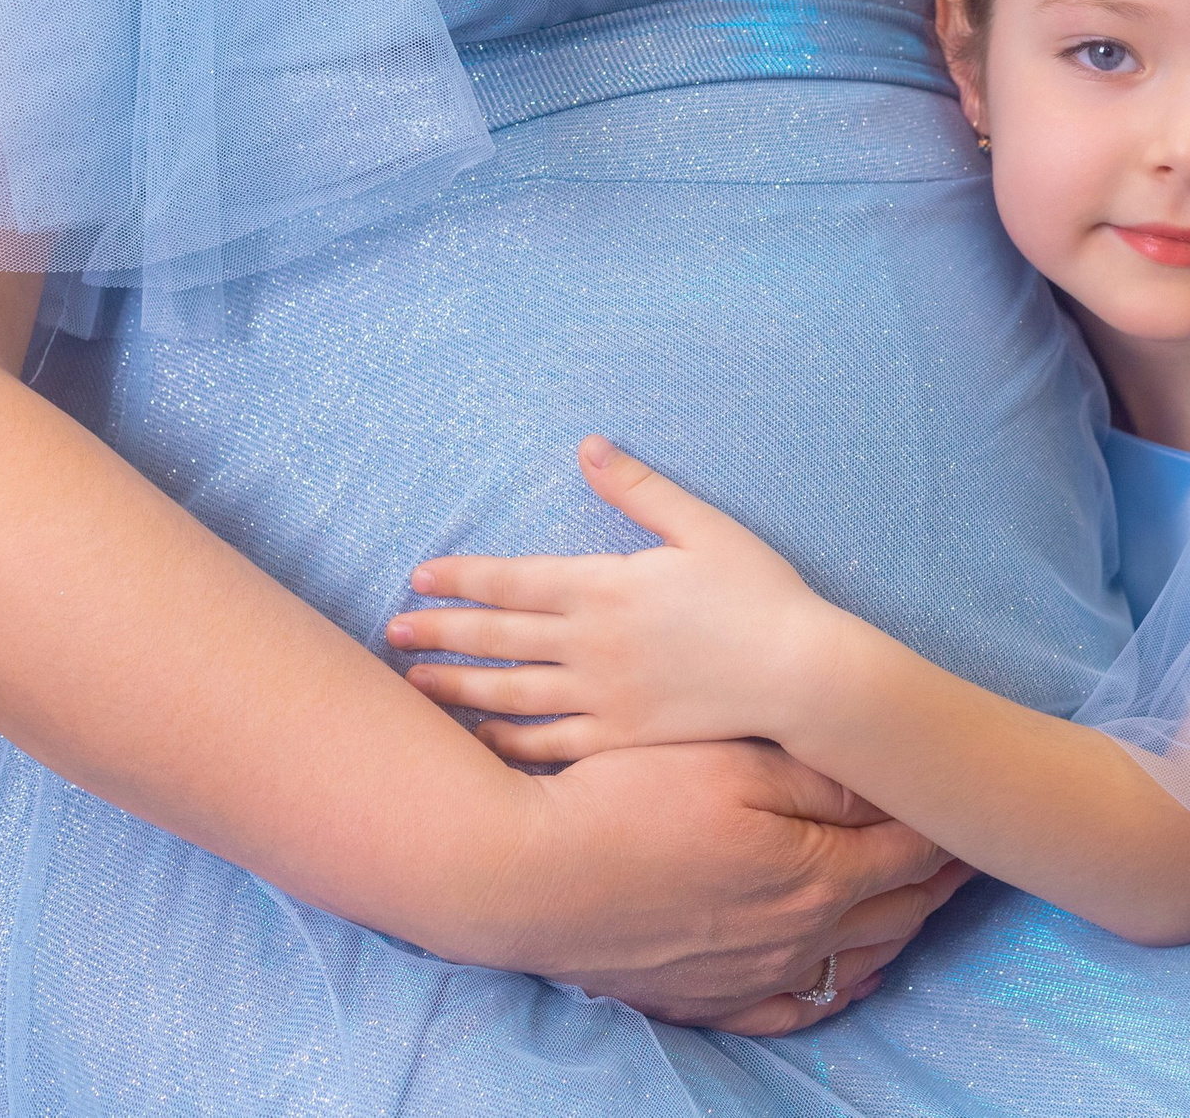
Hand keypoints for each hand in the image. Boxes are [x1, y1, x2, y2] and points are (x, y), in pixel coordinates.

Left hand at [392, 436, 844, 759]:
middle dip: (440, 632)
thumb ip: (640, 489)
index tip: (418, 577)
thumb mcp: (702, 526)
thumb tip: (589, 446)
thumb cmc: (759, 594)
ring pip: (510, 693)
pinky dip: (508, 742)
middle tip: (392, 632)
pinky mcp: (623, 737)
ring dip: (457, 687)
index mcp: (605, 586)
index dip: (460, 578)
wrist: (798, 672)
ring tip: (414, 684)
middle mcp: (591, 644)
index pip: (511, 580)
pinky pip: (550, 743)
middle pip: (497, 637)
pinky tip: (480, 738)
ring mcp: (603, 696)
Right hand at [490, 737, 970, 1032]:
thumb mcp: (734, 764)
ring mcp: (751, 979)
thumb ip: (824, 781)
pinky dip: (838, 988)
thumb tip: (893, 786)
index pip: (912, 854)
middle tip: (967, 845)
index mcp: (815, 877)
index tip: (975, 802)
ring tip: (924, 897)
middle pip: (897, 911)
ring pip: (856, 963)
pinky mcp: (705, 1000)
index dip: (951, 826)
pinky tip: (851, 973)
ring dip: (900, 928)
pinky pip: (796, 1010)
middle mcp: (796, 940)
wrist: (522, 877)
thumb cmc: (625, 801)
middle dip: (939, 877)